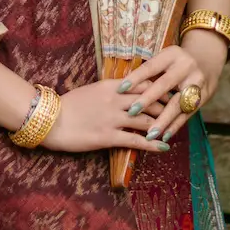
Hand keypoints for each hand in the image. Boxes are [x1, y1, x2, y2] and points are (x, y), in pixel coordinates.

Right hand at [45, 79, 169, 154]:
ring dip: (163, 125)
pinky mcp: (108, 137)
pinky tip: (164, 147)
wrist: (50, 120)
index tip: (171, 92)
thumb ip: (110, 90)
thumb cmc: (68, 105)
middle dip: (167, 106)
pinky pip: (136, 141)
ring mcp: (113, 118)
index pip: (143, 83)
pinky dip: (153, 144)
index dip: (160, 88)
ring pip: (147, 120)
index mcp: (111, 85)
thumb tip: (125, 91)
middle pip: (150, 100)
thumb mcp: (91, 90)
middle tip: (179, 111)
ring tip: (175, 129)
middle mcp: (115, 99)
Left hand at [118, 31, 228, 141]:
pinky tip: (164, 136)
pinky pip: (187, 114)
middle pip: (165, 85)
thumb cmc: (176, 62)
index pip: (151, 67)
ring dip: (163, 120)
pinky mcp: (204, 96)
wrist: (207, 61)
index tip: (120, 89)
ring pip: (177, 103)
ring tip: (149, 134)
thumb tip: (123, 87)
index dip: (135, 78)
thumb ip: (149, 71)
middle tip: (132, 112)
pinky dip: (175, 126)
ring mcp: (197, 82)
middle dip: (148, 100)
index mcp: (172, 54)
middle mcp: (186, 66)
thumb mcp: (165, 59)